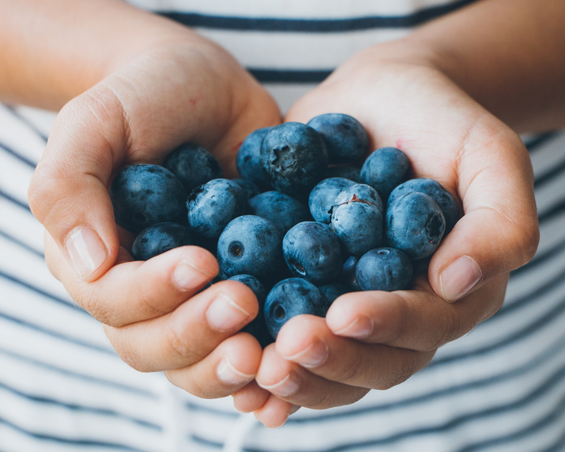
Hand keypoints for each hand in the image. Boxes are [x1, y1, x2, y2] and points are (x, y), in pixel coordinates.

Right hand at [29, 32, 280, 397]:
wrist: (206, 88)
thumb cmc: (144, 98)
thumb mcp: (95, 123)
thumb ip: (68, 187)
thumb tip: (88, 265)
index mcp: (99, 260)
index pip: (115, 301)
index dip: (154, 292)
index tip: (202, 262)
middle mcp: (145, 290)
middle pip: (156, 346)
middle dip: (197, 335)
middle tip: (243, 305)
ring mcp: (197, 295)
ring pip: (200, 359)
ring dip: (231, 364)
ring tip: (271, 353)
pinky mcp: (246, 285)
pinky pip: (253, 339)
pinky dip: (270, 360)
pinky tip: (298, 361)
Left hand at [231, 41, 538, 426]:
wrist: (382, 96)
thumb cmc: (444, 123)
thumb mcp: (491, 159)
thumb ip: (500, 223)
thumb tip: (456, 283)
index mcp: (444, 293)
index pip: (421, 327)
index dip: (385, 327)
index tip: (345, 314)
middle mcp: (392, 309)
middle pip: (367, 359)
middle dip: (328, 359)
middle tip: (286, 349)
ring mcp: (340, 298)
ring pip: (320, 358)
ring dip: (286, 370)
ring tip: (248, 363)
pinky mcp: (296, 279)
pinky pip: (275, 323)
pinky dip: (252, 347)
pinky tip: (223, 355)